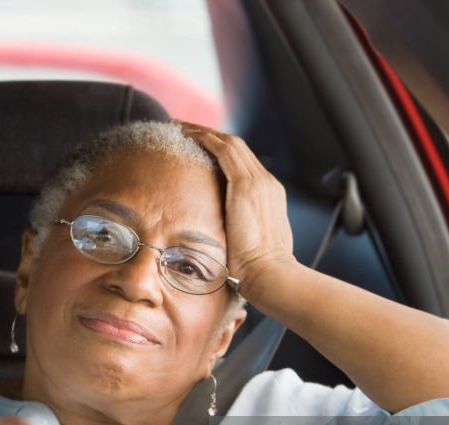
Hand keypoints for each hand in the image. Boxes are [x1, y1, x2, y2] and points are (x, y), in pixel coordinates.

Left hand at [178, 121, 298, 301]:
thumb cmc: (257, 271)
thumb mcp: (248, 246)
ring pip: (229, 143)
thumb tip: (218, 241)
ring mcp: (259, 182)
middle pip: (236, 147)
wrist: (271, 274)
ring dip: (202, 132)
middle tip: (182, 129)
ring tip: (178, 126)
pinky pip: (223, 150)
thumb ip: (236, 234)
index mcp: (267, 196)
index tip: (197, 148)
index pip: (242, 164)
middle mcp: (266, 183)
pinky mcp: (247, 185)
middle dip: (208, 135)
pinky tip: (184, 135)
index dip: (218, 152)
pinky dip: (204, 139)